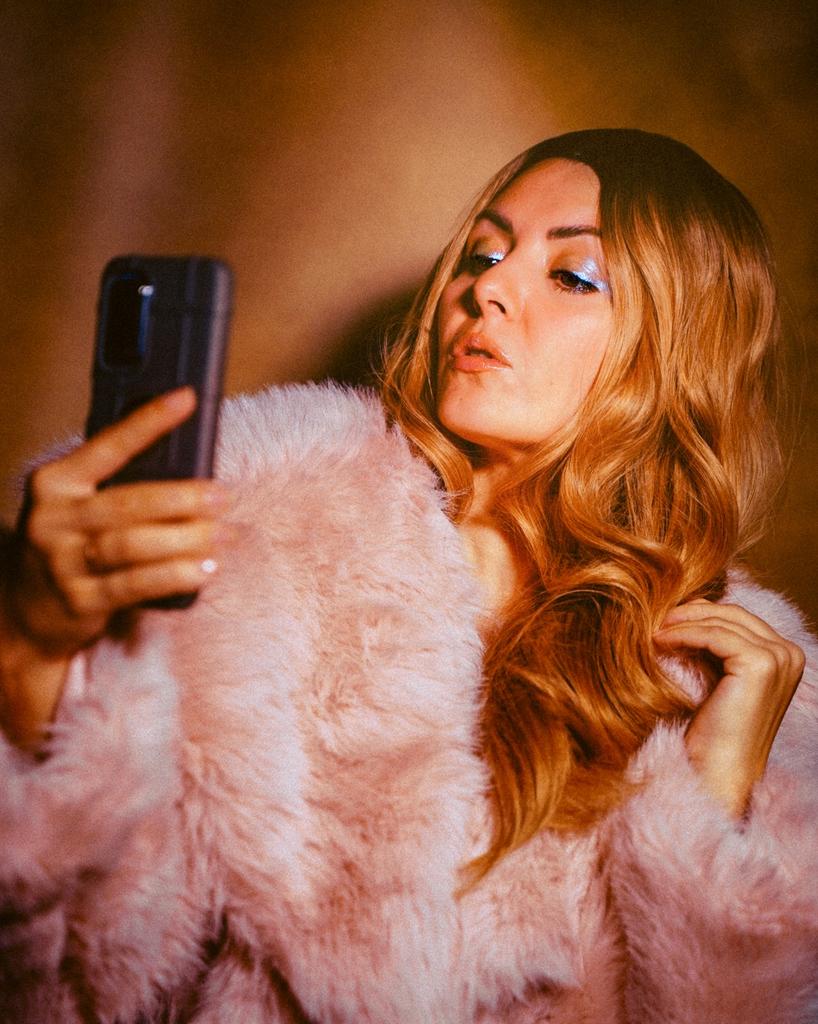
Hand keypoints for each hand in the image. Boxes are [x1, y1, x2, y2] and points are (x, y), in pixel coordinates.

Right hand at [6, 387, 231, 656]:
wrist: (26, 609)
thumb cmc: (72, 543)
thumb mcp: (80, 506)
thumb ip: (119, 485)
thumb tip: (190, 469)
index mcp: (56, 482)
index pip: (108, 444)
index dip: (149, 421)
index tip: (187, 398)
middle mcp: (53, 519)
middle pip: (128, 503)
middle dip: (184, 498)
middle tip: (224, 497)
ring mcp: (63, 562)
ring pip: (134, 545)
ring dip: (187, 540)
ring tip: (225, 536)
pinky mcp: (80, 600)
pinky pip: (136, 584)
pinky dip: (176, 575)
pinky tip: (205, 569)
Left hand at [653, 599, 804, 817]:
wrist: (719, 772)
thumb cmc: (714, 732)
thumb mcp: (719, 677)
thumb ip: (716, 646)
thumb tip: (688, 610)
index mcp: (785, 656)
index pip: (739, 618)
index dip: (701, 613)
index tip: (667, 619)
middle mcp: (790, 654)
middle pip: (733, 614)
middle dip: (691, 613)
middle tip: (657, 618)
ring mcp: (779, 659)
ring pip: (721, 622)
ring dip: (682, 623)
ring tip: (654, 632)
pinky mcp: (760, 665)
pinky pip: (713, 635)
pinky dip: (683, 634)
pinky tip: (660, 641)